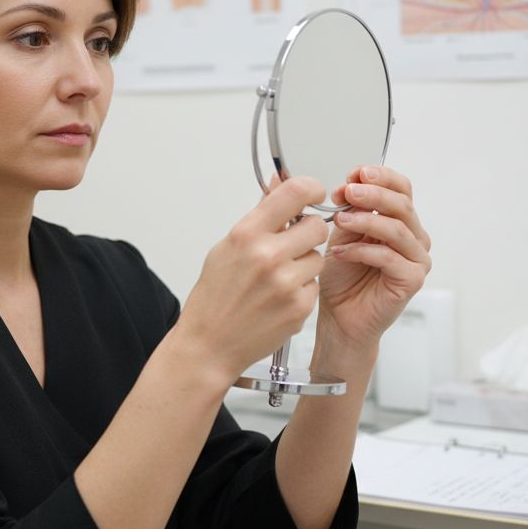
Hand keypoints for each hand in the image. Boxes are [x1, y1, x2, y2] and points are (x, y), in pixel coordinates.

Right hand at [177, 176, 329, 383]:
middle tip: (291, 244)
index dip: (312, 188)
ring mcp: (286, 283)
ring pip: (318, 257)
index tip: (314, 193)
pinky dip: (302, 289)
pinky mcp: (300, 307)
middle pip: (316, 226)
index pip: (295, 192)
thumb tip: (278, 183)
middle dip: (307, 232)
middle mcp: (268, 255)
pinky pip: (315, 284)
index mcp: (246, 234)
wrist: (209, 344)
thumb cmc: (215, 297)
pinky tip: (279, 298)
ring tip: (278, 278)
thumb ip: (260, 216)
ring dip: (304, 263)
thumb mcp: (228, 247)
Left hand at [318, 165, 431, 352]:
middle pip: (402, 204)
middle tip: (347, 192)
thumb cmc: (343, 277)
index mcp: (400, 221)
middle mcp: (414, 237)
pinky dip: (362, 251)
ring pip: (397, 229)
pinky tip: (340, 253)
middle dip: (372, 194)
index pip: (401, 188)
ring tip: (340, 221)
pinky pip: (390, 257)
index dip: (379, 177)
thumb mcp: (341, 233)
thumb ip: (348, 209)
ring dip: (365, 220)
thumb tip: (347, 184)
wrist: (340, 317)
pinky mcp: (412, 280)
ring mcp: (417, 259)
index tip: (353, 175)